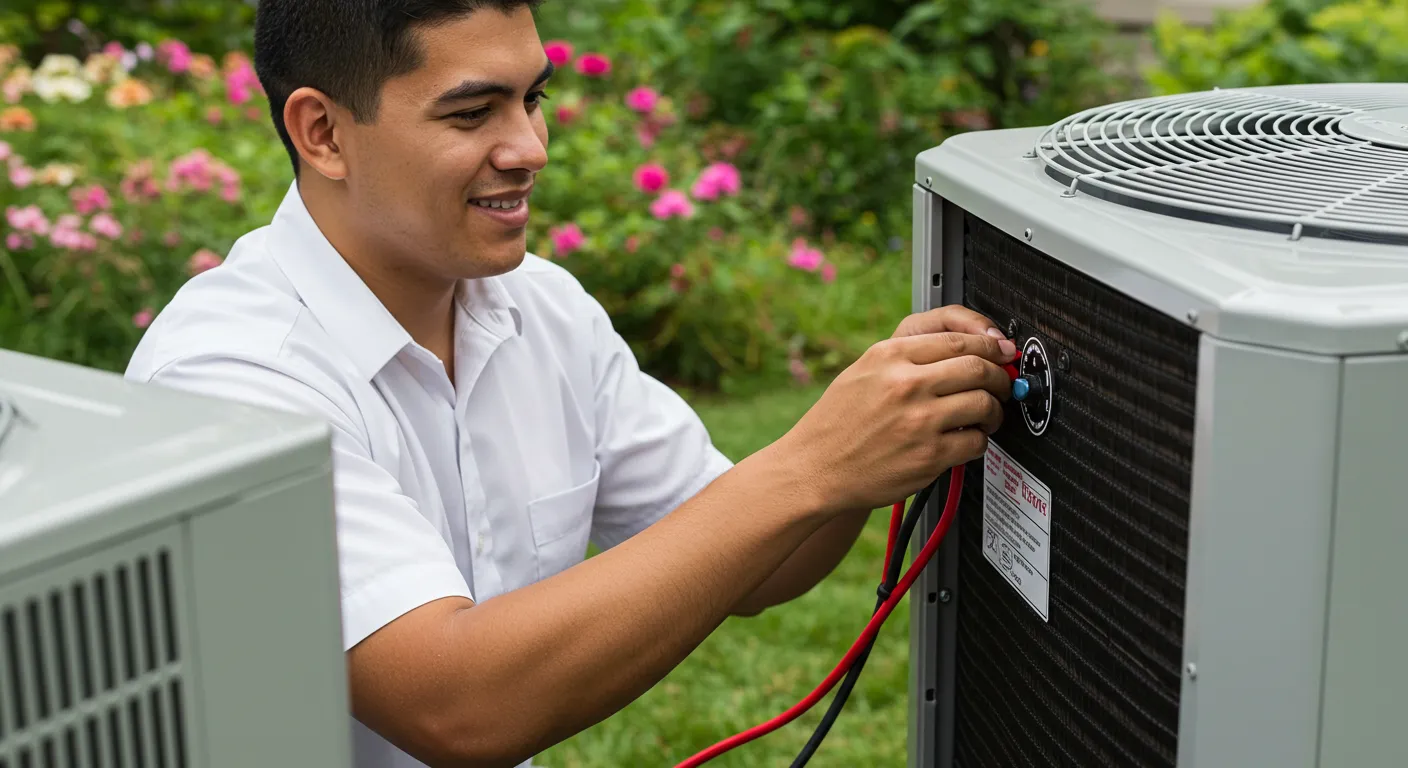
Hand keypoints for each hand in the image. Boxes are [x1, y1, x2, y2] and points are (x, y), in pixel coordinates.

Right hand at [775, 306, 1015, 515]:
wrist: (814, 468)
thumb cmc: (839, 421)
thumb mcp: (864, 370)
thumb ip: (911, 354)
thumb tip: (969, 348)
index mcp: (890, 356)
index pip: (958, 339)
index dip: (989, 346)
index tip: (1000, 354)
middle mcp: (905, 384)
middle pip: (979, 368)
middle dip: (1000, 377)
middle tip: (1002, 385)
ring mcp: (919, 420)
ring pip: (984, 404)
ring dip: (994, 411)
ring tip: (985, 416)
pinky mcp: (928, 455)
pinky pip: (975, 442)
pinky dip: (978, 441)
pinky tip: (963, 440)